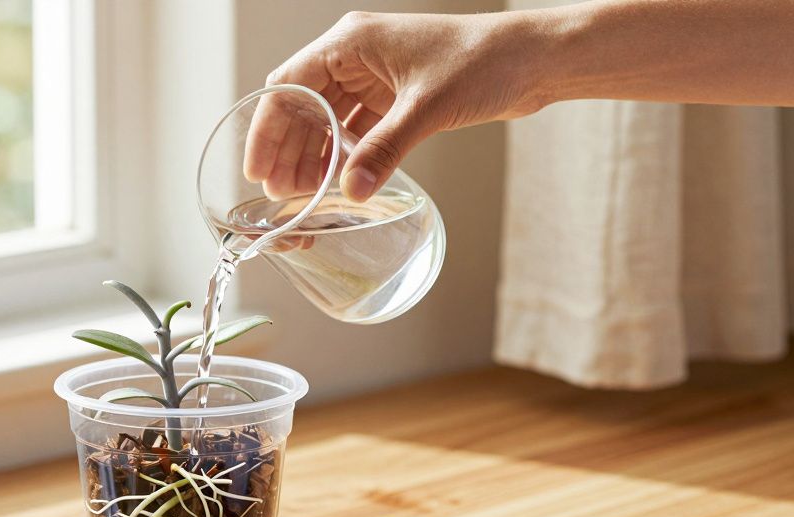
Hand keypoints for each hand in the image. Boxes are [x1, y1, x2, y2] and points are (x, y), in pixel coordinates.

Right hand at [249, 11, 545, 202]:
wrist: (534, 59)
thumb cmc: (483, 61)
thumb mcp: (426, 109)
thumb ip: (384, 151)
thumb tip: (350, 191)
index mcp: (350, 43)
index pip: (288, 87)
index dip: (268, 130)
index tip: (259, 170)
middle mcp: (354, 57)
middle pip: (301, 107)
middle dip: (288, 151)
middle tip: (280, 195)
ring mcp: (373, 77)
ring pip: (325, 120)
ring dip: (313, 157)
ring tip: (304, 196)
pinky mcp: (393, 97)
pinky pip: (353, 128)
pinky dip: (342, 155)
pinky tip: (337, 182)